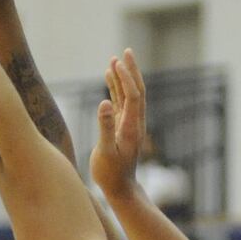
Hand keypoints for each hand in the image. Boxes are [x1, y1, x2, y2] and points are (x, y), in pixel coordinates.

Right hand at [90, 49, 147, 196]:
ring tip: (115, 59)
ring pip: (128, 94)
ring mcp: (128, 124)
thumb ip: (105, 127)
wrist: (120, 188)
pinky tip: (108, 77)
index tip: (117, 62)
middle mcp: (133, 122)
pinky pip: (121, 102)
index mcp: (131, 127)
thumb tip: (105, 103)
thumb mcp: (105, 152)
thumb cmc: (111, 173)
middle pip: (136, 90)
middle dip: (131, 70)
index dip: (126, 78)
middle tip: (127, 51)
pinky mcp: (121, 126)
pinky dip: (116, 87)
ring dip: (123, 76)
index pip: (133, 96)